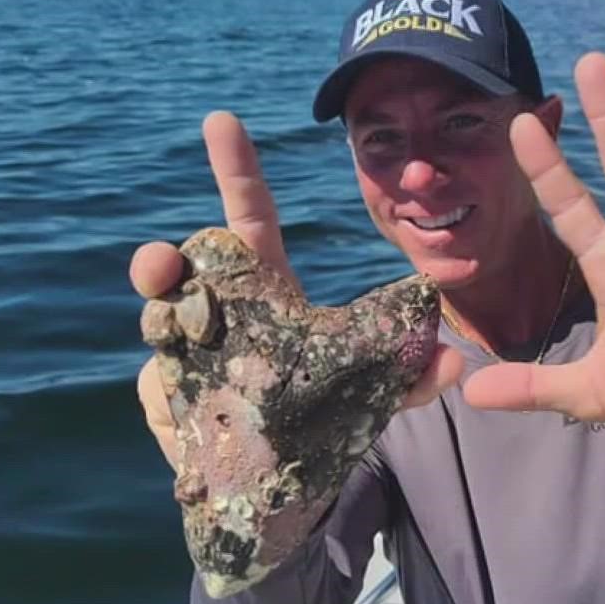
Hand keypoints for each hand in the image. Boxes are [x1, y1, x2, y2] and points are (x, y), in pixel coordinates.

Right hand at [131, 111, 465, 471]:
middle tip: (160, 268)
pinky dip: (170, 403)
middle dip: (157, 260)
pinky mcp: (167, 400)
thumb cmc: (324, 416)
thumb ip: (410, 377)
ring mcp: (184, 354)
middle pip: (175, 267)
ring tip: (168, 338)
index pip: (248, 218)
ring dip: (158, 327)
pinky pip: (157, 392)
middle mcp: (215, 310)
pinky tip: (189, 423)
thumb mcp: (375, 395)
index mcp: (264, 288)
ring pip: (156, 325)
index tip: (222, 121)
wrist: (289, 482)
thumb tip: (449, 360)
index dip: (236, 170)